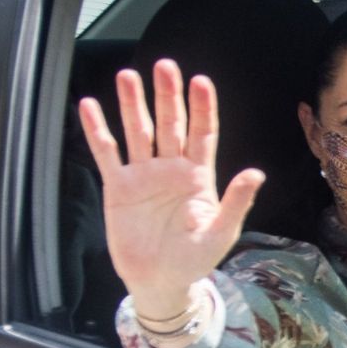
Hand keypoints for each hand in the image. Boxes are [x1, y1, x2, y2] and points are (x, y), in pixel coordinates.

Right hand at [79, 59, 264, 317]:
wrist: (160, 281)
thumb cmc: (195, 259)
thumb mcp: (221, 233)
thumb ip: (237, 202)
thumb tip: (256, 173)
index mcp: (199, 176)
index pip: (203, 134)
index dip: (202, 108)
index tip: (200, 81)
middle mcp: (171, 169)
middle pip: (170, 124)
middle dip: (168, 96)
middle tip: (165, 66)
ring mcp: (144, 175)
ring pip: (138, 132)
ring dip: (133, 104)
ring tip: (128, 76)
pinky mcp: (118, 187)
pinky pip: (108, 153)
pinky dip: (98, 131)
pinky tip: (89, 106)